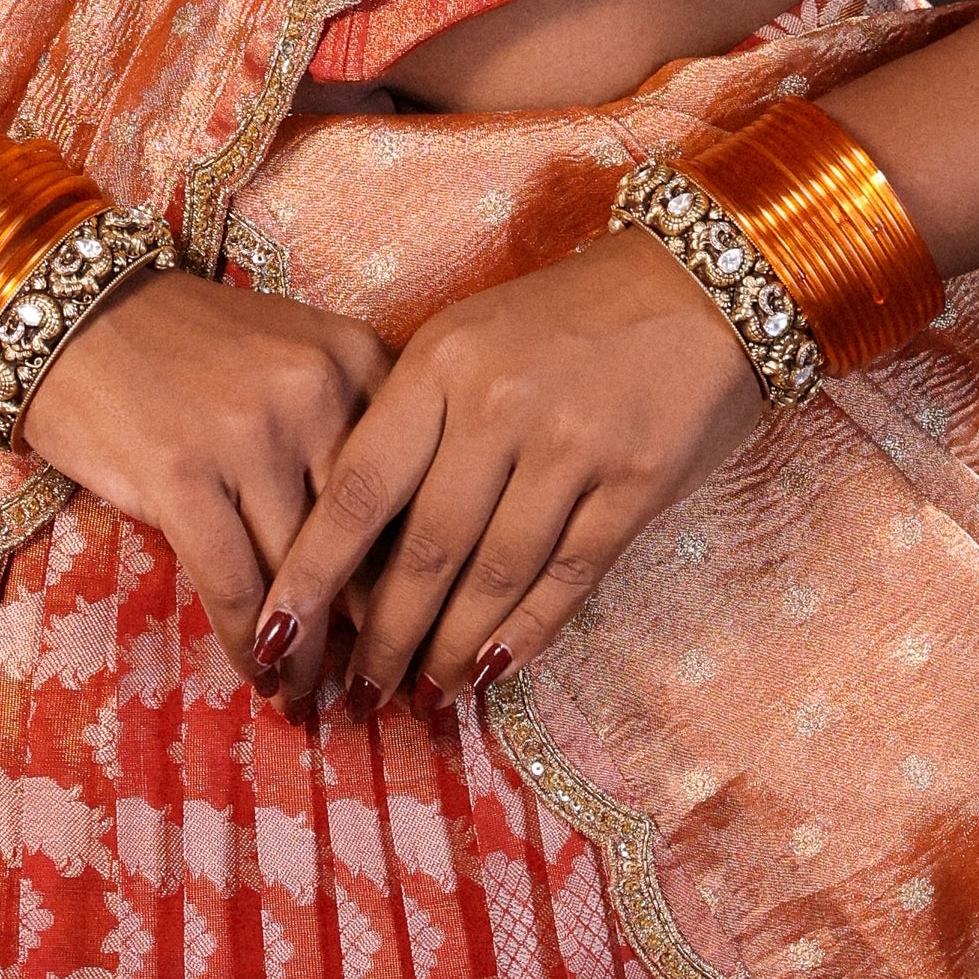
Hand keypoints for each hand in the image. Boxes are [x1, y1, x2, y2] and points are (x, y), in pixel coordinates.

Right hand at [18, 271, 392, 677]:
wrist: (75, 314)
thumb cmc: (191, 347)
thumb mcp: (295, 358)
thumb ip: (351, 429)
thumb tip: (392, 560)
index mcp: (359, 359)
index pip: (413, 483)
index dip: (418, 569)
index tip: (419, 625)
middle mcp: (317, 391)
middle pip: (365, 537)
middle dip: (372, 626)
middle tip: (377, 684)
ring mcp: (249, 432)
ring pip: (300, 573)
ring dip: (306, 654)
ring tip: (309, 697)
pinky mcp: (181, 473)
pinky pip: (231, 584)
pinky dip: (246, 643)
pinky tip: (256, 677)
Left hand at [257, 230, 761, 712]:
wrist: (703, 283)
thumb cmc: (566, 319)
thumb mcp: (470, 339)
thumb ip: (413, 421)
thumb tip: (356, 543)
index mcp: (439, 363)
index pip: (358, 488)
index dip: (313, 573)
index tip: (276, 635)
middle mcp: (497, 405)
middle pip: (423, 548)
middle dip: (383, 636)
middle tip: (356, 694)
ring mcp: (570, 446)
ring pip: (492, 574)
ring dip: (452, 648)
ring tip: (423, 695)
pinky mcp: (635, 483)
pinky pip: (567, 576)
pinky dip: (525, 633)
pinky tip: (492, 670)